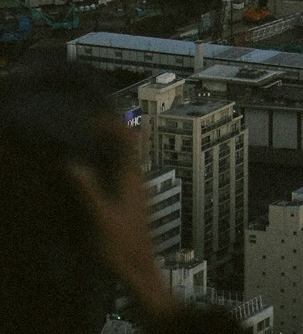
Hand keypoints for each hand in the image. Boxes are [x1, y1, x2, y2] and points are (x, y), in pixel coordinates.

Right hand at [67, 123, 176, 325]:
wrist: (140, 272)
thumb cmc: (121, 247)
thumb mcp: (99, 219)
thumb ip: (87, 190)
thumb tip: (73, 163)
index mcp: (132, 177)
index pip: (129, 138)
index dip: (113, 124)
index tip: (92, 121)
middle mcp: (139, 179)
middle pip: (130, 145)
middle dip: (112, 133)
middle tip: (88, 129)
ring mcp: (139, 190)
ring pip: (128, 159)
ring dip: (111, 149)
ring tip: (89, 148)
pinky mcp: (135, 203)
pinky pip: (124, 173)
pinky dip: (111, 166)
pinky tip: (98, 177)